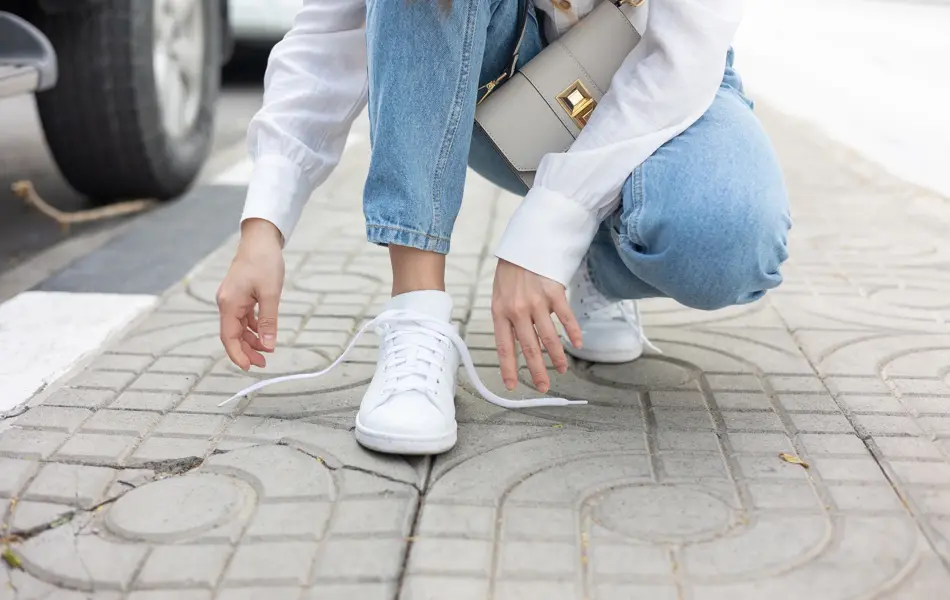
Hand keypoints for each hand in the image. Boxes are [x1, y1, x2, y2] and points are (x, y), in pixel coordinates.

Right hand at [217, 219, 284, 370]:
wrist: (260, 239)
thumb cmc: (264, 262)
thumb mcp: (270, 294)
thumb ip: (268, 321)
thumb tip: (269, 345)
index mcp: (229, 304)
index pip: (229, 337)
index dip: (237, 355)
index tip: (249, 368)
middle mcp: (226, 303)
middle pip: (232, 335)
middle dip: (245, 351)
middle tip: (263, 363)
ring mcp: (231, 299)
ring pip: (238, 327)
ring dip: (250, 341)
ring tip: (266, 352)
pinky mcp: (239, 295)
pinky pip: (243, 318)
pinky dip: (252, 328)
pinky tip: (264, 334)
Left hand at [491, 259, 582, 392]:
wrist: (524, 244)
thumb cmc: (510, 273)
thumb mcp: (499, 296)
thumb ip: (507, 320)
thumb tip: (518, 345)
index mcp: (500, 312)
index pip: (505, 347)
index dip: (509, 369)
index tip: (512, 386)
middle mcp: (518, 310)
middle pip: (530, 348)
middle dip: (537, 371)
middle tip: (543, 387)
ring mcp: (537, 302)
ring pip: (549, 337)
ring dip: (557, 357)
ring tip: (561, 370)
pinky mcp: (554, 292)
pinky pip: (565, 317)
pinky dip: (573, 332)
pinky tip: (578, 344)